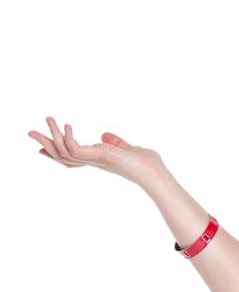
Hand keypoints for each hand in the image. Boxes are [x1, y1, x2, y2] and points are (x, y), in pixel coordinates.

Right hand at [28, 117, 167, 186]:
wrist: (155, 173)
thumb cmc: (146, 164)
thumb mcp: (127, 149)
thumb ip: (116, 143)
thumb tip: (105, 135)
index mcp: (98, 159)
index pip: (72, 158)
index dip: (56, 153)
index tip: (41, 148)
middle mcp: (93, 161)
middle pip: (62, 156)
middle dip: (46, 144)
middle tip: (30, 132)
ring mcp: (95, 160)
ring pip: (64, 151)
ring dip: (53, 135)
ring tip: (48, 118)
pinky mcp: (99, 157)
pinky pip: (75, 149)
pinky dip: (69, 138)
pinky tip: (67, 125)